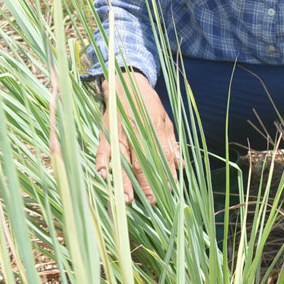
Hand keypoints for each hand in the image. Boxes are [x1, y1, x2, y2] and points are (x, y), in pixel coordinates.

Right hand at [94, 69, 182, 203]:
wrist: (125, 81)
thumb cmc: (148, 103)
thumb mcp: (165, 119)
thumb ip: (172, 143)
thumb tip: (181, 165)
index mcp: (154, 127)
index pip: (162, 155)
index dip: (166, 175)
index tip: (168, 192)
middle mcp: (137, 130)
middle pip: (142, 161)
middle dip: (146, 184)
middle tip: (151, 202)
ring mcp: (120, 131)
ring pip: (122, 159)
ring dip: (124, 180)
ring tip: (127, 199)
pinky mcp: (106, 130)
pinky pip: (102, 149)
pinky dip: (102, 162)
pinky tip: (104, 176)